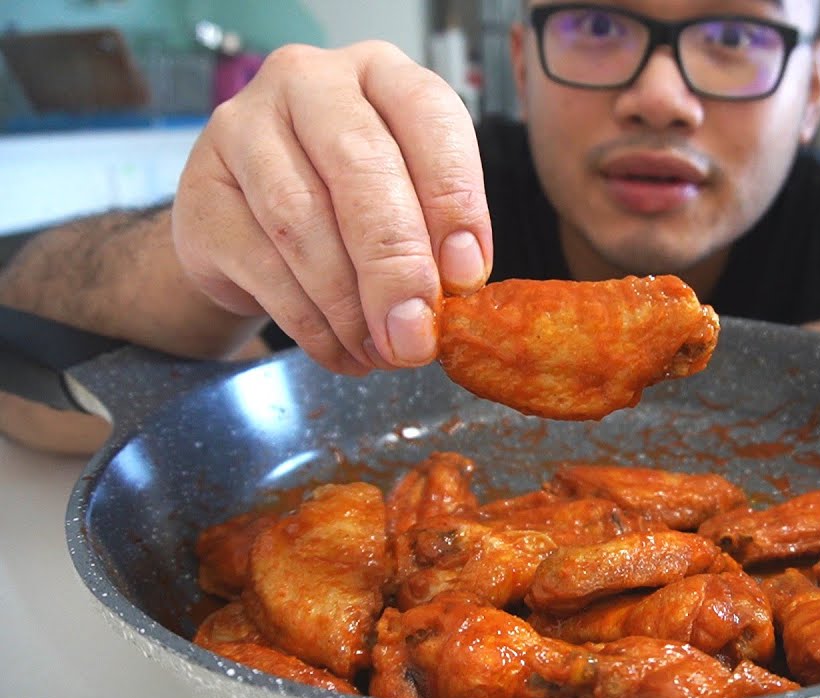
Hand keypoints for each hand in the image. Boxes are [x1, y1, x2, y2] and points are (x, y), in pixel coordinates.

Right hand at [172, 41, 491, 373]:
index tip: (466, 275)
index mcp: (379, 72)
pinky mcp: (202, 193)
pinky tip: (344, 352)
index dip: (454, 199)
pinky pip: (265, 266)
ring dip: (352, 305)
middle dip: (397, 264)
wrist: (245, 224)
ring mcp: (242, 130)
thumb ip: (435, 231)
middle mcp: (307, 83)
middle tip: (417, 334)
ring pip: (304, 222)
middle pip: (361, 168)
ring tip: (385, 352)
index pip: (428, 116)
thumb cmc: (345, 201)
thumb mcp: (405, 199)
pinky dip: (312, 323)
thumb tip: (454, 287)